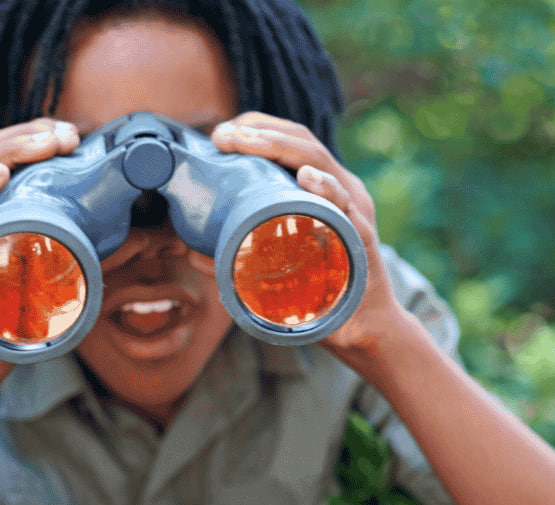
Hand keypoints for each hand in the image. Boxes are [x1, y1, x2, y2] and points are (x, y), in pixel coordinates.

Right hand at [0, 118, 79, 392]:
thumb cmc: (21, 303)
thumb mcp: (64, 267)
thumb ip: (98, 250)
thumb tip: (147, 239)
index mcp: (1, 199)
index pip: (14, 149)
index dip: (40, 133)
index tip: (75, 133)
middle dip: (31, 134)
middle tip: (66, 134)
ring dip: (11, 149)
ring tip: (44, 145)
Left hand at [211, 112, 403, 353]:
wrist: (361, 327)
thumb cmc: (318, 291)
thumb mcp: (276, 267)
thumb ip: (237, 257)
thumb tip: (193, 255)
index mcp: (322, 189)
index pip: (292, 141)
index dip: (257, 128)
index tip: (221, 132)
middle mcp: (341, 191)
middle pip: (303, 143)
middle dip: (260, 132)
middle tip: (222, 135)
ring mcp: (352, 212)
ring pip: (322, 165)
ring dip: (282, 148)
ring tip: (248, 143)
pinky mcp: (360, 239)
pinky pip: (346, 209)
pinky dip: (327, 190)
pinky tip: (307, 178)